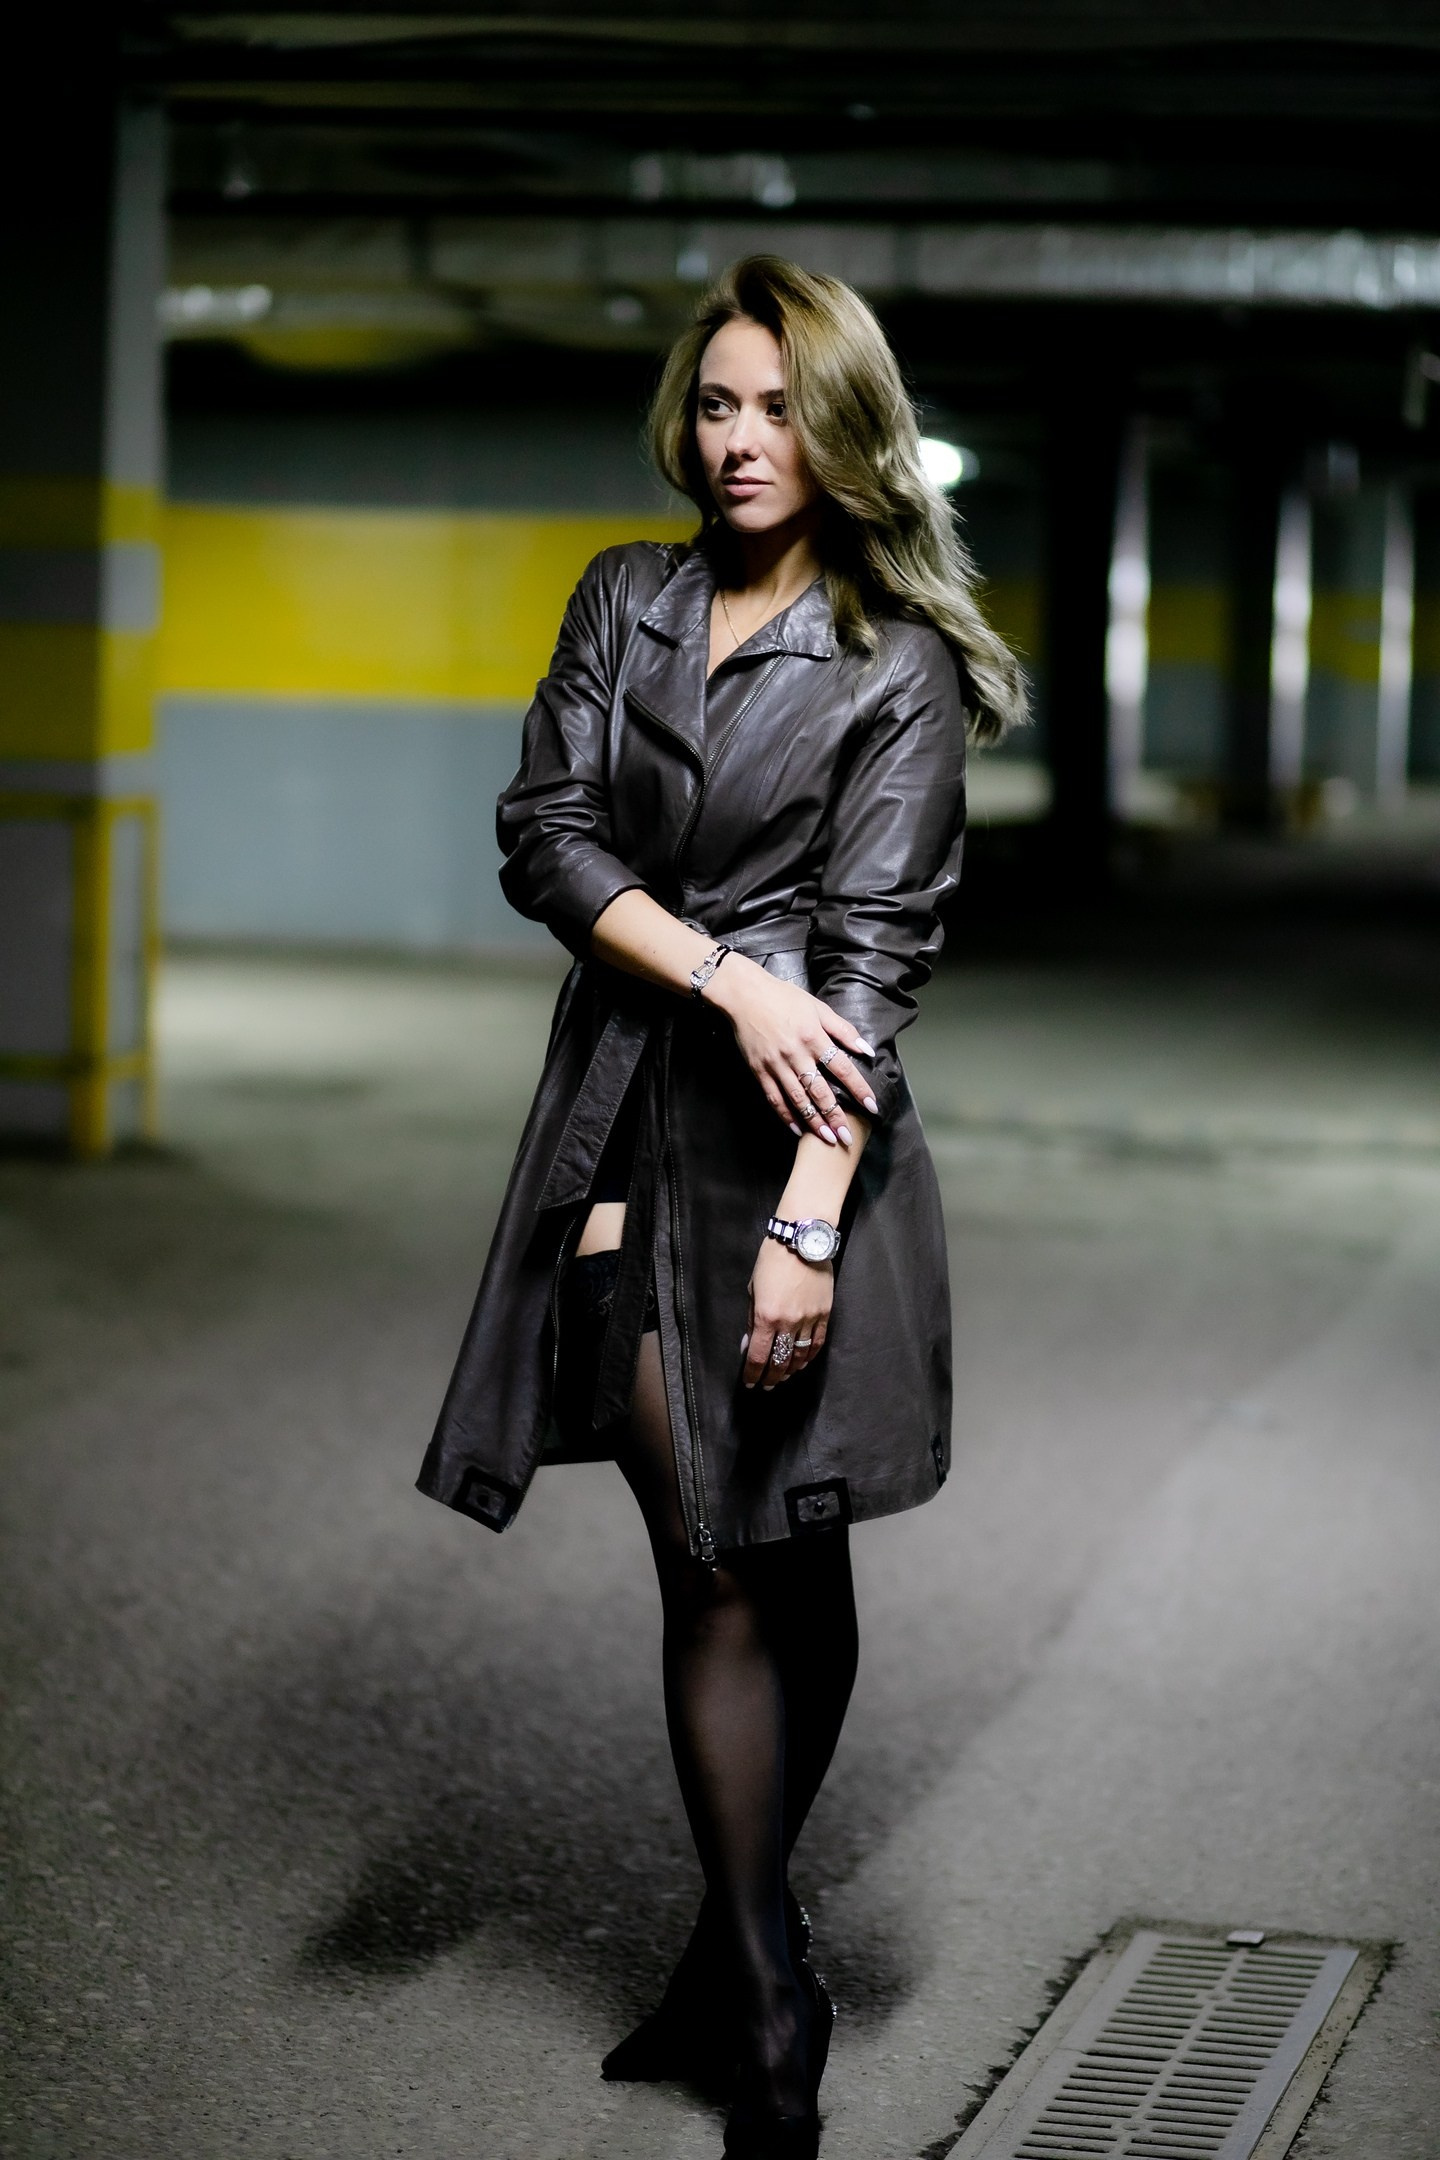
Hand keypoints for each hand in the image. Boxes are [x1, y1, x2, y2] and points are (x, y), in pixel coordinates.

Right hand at [705, 954, 878, 1146]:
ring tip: (827, 1139)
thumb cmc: (783, 998)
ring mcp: (776, 1065)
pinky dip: (786, 1116)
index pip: (842, 1068)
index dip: (858, 1088)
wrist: (744, 995)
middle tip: (848, 1138)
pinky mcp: (759, 1071)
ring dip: (814, 1122)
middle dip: (836, 1116)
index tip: (872, 1106)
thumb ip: (843, 1030)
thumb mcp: (817, 1007)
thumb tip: (867, 1050)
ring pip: (798, 1100)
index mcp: (813, 1037)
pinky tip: (798, 1130)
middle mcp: (795, 1054)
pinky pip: (774, 1099)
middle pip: (820, 1091)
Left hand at [743, 1239, 832, 1389]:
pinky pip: (817, 1343)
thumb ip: (752, 1320)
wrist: (802, 1241)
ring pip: (800, 1356)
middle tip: (767, 1385)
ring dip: (790, 1370)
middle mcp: (788, 1322)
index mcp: (767, 1316)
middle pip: (780, 1361)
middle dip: (771, 1377)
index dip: (753, 1373)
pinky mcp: (824, 1314)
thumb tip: (749, 1345)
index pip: (759, 1357)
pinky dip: (809, 1357)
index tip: (750, 1382)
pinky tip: (802, 1362)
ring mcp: (809, 1319)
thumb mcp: (753, 1290)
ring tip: (783, 1376)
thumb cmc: (772, 1261)